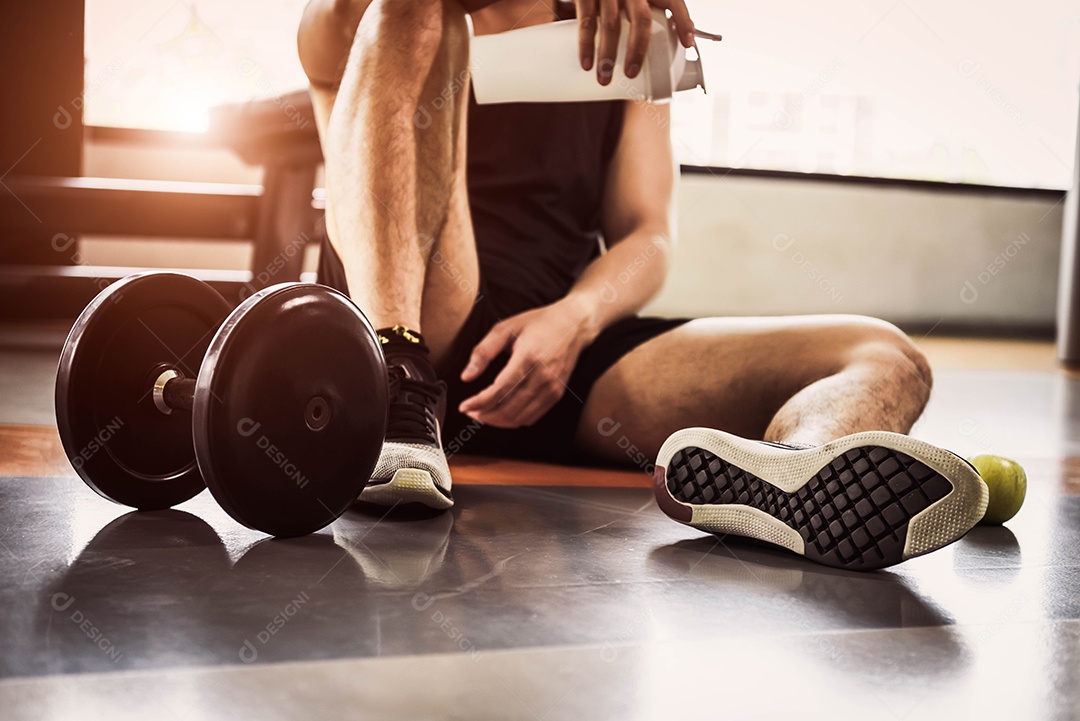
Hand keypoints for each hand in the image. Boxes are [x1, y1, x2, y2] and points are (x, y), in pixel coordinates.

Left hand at [458, 298, 597, 427]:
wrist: (573, 325)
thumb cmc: (539, 323)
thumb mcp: (505, 328)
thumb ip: (483, 352)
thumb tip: (466, 376)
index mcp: (528, 357)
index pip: (499, 390)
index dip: (479, 402)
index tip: (464, 406)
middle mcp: (542, 376)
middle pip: (509, 409)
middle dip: (485, 415)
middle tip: (470, 412)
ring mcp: (552, 388)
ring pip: (519, 418)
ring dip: (497, 421)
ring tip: (482, 414)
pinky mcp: (556, 394)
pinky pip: (532, 417)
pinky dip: (513, 421)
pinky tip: (502, 414)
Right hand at [574, 0, 694, 85]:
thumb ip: (642, 13)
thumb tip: (667, 44)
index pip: (673, 0)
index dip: (683, 21)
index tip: (687, 44)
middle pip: (641, 19)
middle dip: (638, 50)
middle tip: (631, 74)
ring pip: (611, 25)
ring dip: (608, 55)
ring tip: (604, 79)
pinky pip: (586, 22)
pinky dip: (586, 45)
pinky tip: (586, 63)